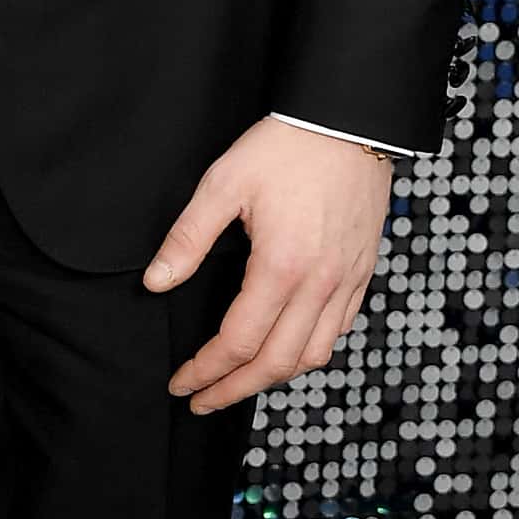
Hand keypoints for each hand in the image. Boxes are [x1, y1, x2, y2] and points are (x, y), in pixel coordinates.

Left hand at [147, 118, 392, 415]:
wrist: (349, 118)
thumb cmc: (287, 145)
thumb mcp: (223, 184)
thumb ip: (187, 239)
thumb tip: (156, 283)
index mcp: (283, 266)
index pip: (238, 342)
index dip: (205, 371)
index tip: (181, 383)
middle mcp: (321, 283)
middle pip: (276, 364)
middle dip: (234, 390)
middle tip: (201, 400)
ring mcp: (347, 280)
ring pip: (313, 354)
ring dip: (272, 378)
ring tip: (238, 382)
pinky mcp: (362, 271)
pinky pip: (338, 330)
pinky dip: (308, 350)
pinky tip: (284, 348)